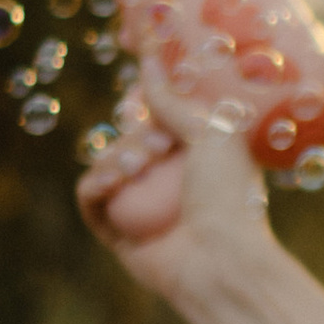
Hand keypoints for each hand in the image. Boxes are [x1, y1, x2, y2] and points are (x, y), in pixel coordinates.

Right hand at [76, 46, 277, 306]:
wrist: (224, 261)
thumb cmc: (232, 197)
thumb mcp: (212, 132)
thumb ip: (173, 99)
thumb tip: (148, 63)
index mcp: (199, 157)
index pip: (160, 119)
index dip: (145, 103)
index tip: (137, 84)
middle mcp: (170, 181)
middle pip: (128, 138)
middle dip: (135, 134)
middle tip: (158, 145)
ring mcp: (144, 207)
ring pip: (106, 163)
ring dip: (115, 157)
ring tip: (136, 168)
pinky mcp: (119, 233)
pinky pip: (91, 197)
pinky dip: (95, 184)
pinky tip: (112, 182)